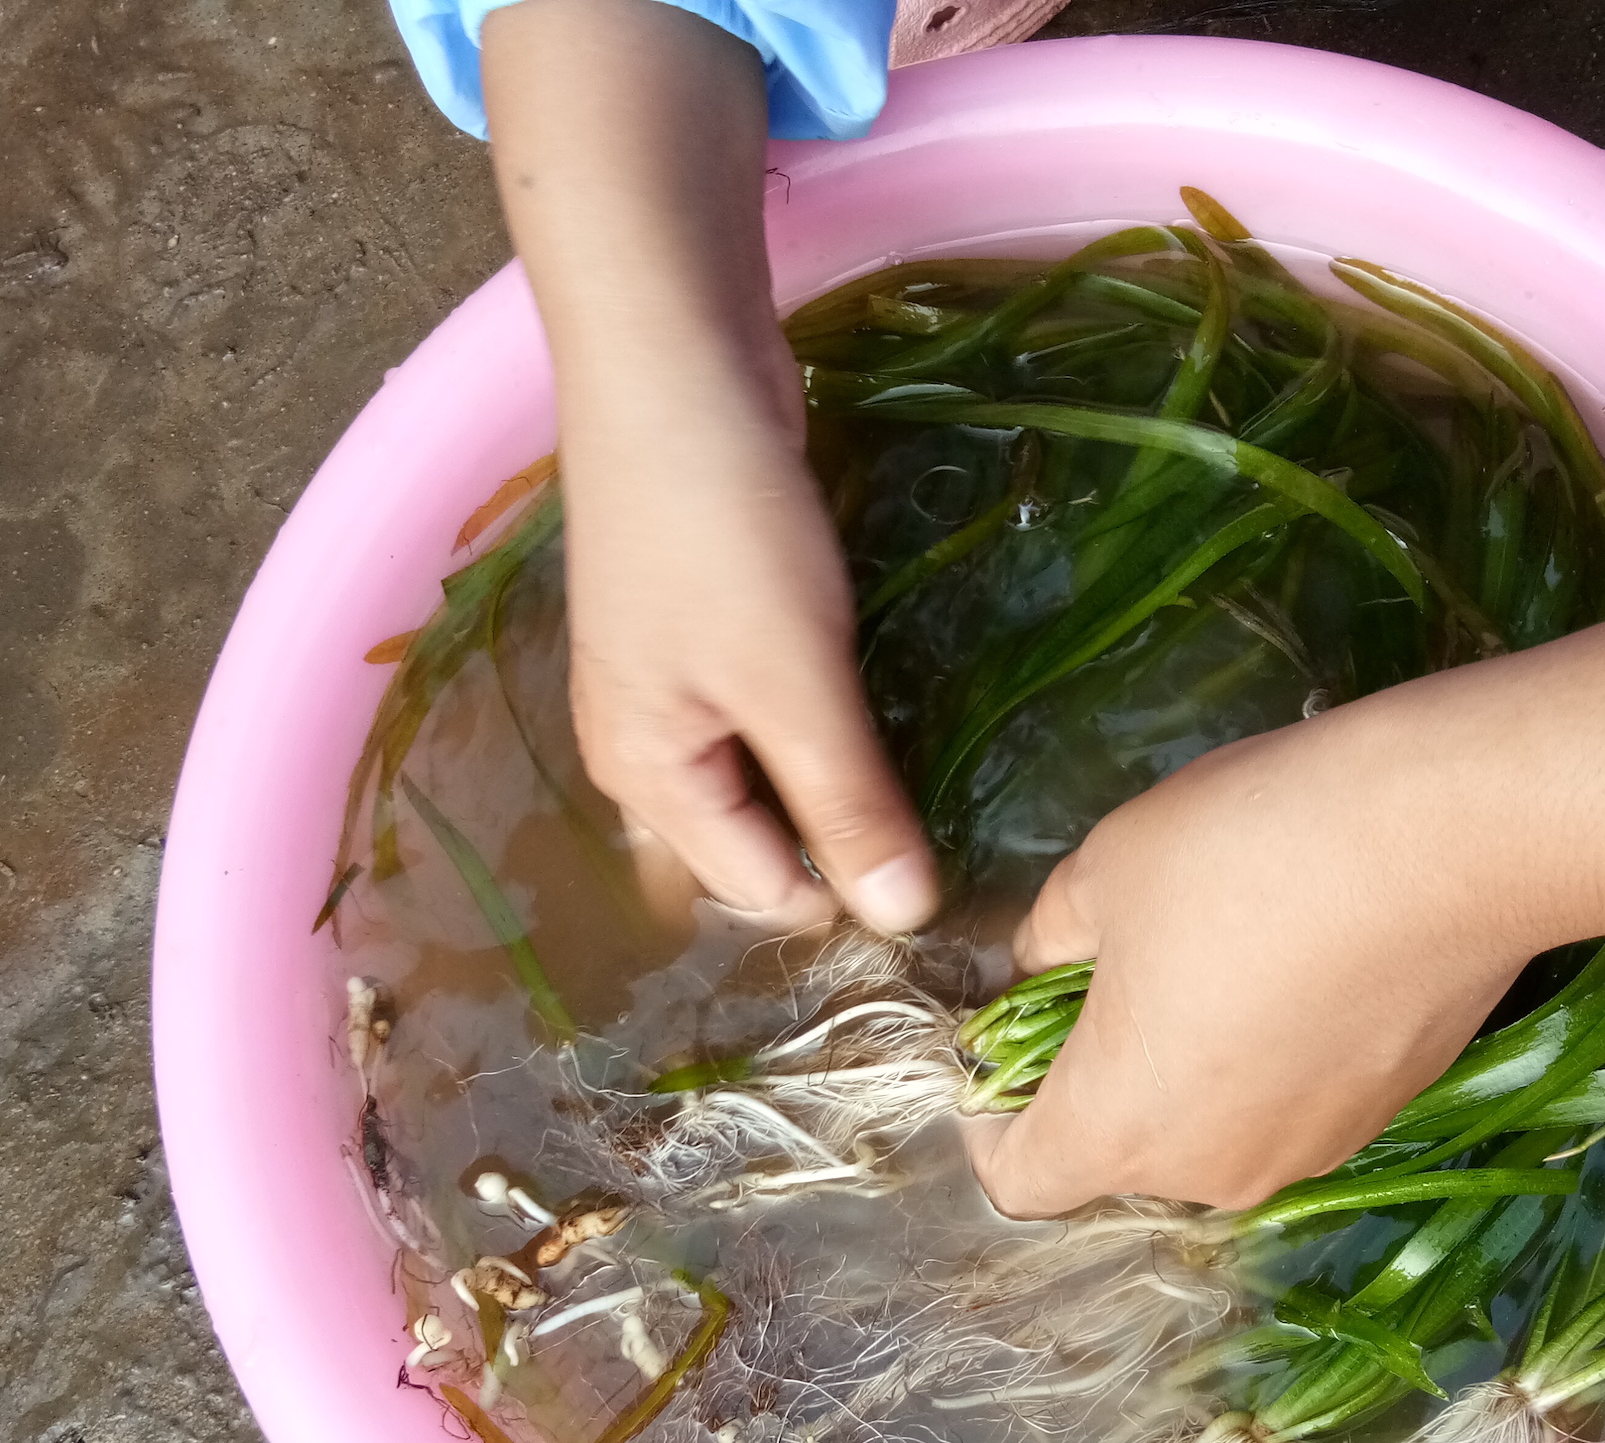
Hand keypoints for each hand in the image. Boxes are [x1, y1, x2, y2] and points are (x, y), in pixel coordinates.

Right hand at [483, 0, 937, 931]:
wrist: (674, 357)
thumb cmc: (717, 526)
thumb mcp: (792, 680)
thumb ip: (848, 804)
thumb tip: (904, 923)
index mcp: (647, 781)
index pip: (763, 893)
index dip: (856, 898)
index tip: (957, 878)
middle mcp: (649, 749)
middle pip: (760, 845)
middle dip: (844, 850)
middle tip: (955, 832)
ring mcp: (679, 684)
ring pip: (775, 777)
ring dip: (845, 784)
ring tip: (940, 775)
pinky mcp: (718, 625)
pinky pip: (780, 712)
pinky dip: (833, 721)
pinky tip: (894, 704)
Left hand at [967, 547, 1604, 1215]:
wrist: (1454, 838)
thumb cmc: (1247, 852)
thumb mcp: (1107, 868)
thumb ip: (1051, 935)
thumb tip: (1043, 961)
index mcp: (1120, 1128)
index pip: (1018, 1179)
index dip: (989, 1119)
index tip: (1000, 1045)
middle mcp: (1212, 1173)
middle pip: (1119, 1157)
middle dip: (1097, 1079)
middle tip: (1110, 972)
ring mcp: (1311, 1152)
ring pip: (1212, 1132)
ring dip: (1192, 1068)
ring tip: (1216, 954)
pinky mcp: (1386, 1113)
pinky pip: (1293, 1103)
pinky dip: (1273, 1056)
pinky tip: (1299, 958)